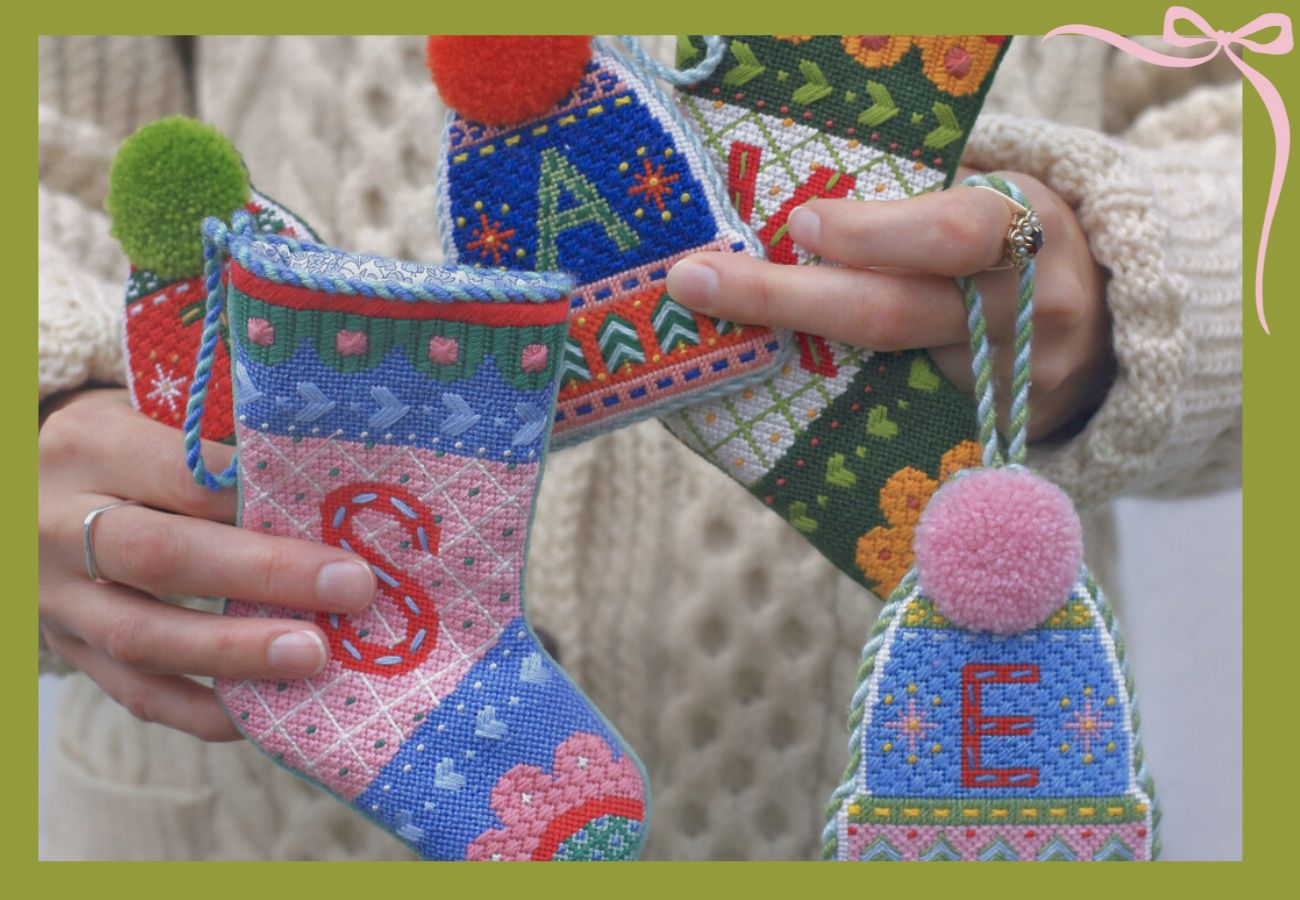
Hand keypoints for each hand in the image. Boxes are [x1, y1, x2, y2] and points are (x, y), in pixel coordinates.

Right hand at [38, 388, 376, 740]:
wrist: (23, 489)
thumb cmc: (123, 444)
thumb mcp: (152, 417)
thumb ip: (220, 452)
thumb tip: (329, 496)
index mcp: (90, 446)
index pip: (183, 476)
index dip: (259, 500)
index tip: (335, 519)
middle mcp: (56, 523)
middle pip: (163, 557)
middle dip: (266, 575)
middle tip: (351, 588)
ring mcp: (55, 597)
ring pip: (143, 636)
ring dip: (237, 654)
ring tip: (317, 656)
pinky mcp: (68, 650)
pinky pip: (135, 694)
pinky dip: (204, 711)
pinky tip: (266, 712)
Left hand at [666, 168, 1114, 440]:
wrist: (1109, 335)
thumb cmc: (1020, 248)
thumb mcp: (996, 199)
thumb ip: (920, 194)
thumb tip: (789, 186)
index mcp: (1030, 228)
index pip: (956, 229)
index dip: (874, 232)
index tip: (800, 225)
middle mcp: (1025, 312)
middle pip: (892, 314)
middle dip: (783, 299)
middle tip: (695, 280)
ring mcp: (1007, 386)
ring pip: (881, 374)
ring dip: (784, 355)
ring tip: (705, 332)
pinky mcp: (986, 438)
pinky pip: (894, 423)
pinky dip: (823, 407)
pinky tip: (757, 396)